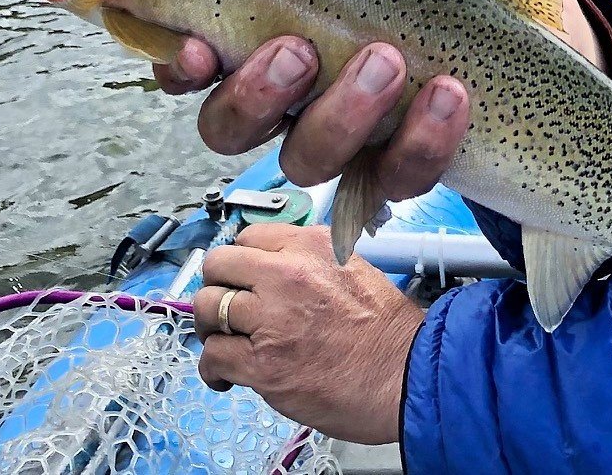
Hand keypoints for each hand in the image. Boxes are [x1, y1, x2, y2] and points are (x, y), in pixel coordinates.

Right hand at [154, 0, 599, 167]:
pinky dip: (419, 140)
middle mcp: (298, 90)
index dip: (179, 62)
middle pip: (228, 125)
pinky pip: (392, 177)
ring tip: (390, 61)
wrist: (547, 18)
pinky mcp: (407, 165)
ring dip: (339, 115)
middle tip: (301, 49)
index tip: (202, 44)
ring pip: (302, 159)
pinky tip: (452, 94)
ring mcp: (351, 134)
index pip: (195, 59)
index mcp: (275, 23)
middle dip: (255, 94)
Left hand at [194, 223, 423, 442]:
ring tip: (224, 342)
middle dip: (216, 286)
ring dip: (210, 327)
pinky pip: (212, 356)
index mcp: (309, 245)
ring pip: (207, 308)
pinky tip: (226, 375)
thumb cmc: (386, 328)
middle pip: (218, 265)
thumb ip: (311, 260)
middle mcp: (285, 274)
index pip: (247, 237)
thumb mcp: (352, 265)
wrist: (404, 374)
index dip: (240, 261)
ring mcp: (269, 319)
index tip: (240, 278)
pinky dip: (212, 368)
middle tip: (225, 307)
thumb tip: (276, 266)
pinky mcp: (261, 365)